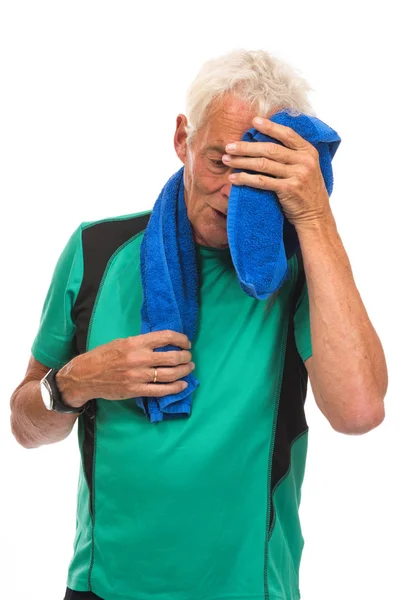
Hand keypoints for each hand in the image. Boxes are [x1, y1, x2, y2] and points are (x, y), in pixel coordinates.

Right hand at [56, 330, 193, 406]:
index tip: (186, 342)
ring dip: (184, 371)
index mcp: (135, 342)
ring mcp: (138, 376)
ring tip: (189, 368)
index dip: (181, 339)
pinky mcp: (136, 390)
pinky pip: (162, 391)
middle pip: (173, 357)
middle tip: (189, 357)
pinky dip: (176, 388)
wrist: (85, 376)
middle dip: (186, 357)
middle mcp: (139, 358)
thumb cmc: (103, 356)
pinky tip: (183, 385)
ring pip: (170, 374)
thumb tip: (164, 343)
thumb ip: (142, 343)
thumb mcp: (122, 342)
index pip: (166, 337)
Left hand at [222, 116, 331, 228]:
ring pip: (263, 164)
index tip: (254, 121)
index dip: (270, 127)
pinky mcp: (289, 189)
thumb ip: (292, 155)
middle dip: (246, 147)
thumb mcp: (307, 167)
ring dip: (242, 162)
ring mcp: (297, 175)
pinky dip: (246, 179)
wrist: (316, 216)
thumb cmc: (306, 191)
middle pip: (270, 149)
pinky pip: (262, 182)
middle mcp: (304, 160)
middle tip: (229, 146)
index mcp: (308, 151)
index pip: (287, 134)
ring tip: (227, 160)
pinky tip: (234, 178)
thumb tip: (266, 142)